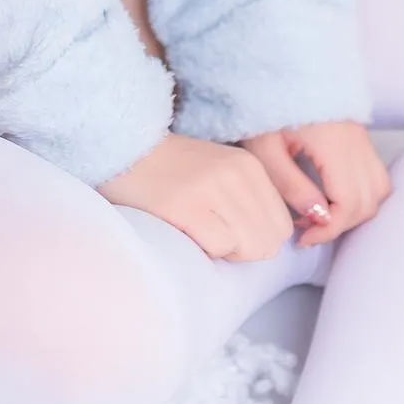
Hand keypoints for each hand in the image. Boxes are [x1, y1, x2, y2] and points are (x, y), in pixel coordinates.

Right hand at [98, 132, 294, 261]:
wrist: (122, 152)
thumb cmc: (170, 170)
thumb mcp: (220, 170)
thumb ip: (248, 198)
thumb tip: (272, 242)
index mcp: (250, 165)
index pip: (282, 225)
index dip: (257, 238)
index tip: (228, 228)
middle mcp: (237, 174)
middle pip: (271, 242)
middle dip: (245, 249)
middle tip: (214, 234)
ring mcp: (213, 189)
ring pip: (250, 248)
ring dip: (226, 251)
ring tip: (200, 231)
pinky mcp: (188, 207)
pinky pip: (220, 248)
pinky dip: (206, 250)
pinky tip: (185, 231)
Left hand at [239, 121, 392, 246]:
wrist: (275, 70)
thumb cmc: (263, 108)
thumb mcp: (265, 150)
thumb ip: (292, 185)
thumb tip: (320, 216)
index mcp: (334, 143)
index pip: (350, 202)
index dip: (330, 229)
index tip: (303, 237)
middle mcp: (356, 140)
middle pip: (369, 201)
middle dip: (341, 223)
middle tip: (307, 228)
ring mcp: (362, 136)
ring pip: (379, 189)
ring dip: (354, 210)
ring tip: (319, 213)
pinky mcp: (360, 135)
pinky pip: (375, 174)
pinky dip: (362, 193)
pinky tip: (331, 195)